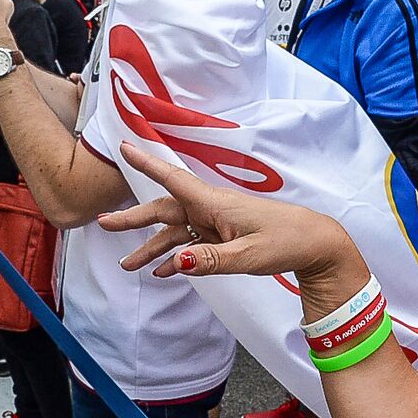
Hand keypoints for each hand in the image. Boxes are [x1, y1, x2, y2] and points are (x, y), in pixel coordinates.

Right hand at [97, 142, 361, 312]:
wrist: (314, 243)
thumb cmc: (285, 243)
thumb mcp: (247, 256)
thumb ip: (209, 260)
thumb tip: (173, 261)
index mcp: (216, 204)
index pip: (174, 180)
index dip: (148, 164)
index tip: (124, 146)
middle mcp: (212, 209)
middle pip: (166, 209)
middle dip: (135, 217)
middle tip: (103, 224)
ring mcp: (217, 222)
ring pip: (176, 231)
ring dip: (152, 247)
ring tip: (127, 265)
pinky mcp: (224, 236)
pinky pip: (192, 244)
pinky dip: (175, 256)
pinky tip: (162, 271)